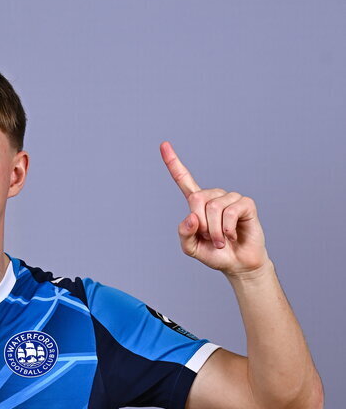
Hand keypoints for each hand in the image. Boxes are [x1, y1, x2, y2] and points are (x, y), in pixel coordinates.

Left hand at [160, 141, 269, 276]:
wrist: (238, 264)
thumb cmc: (215, 254)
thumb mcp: (191, 248)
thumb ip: (184, 234)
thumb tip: (192, 217)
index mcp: (198, 204)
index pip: (184, 180)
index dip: (173, 163)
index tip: (164, 145)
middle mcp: (214, 196)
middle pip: (197, 199)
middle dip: (200, 224)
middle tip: (210, 238)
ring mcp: (231, 198)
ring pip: (214, 208)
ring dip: (215, 232)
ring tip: (222, 240)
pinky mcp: (246, 203)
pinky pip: (230, 212)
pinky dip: (227, 230)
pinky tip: (232, 235)